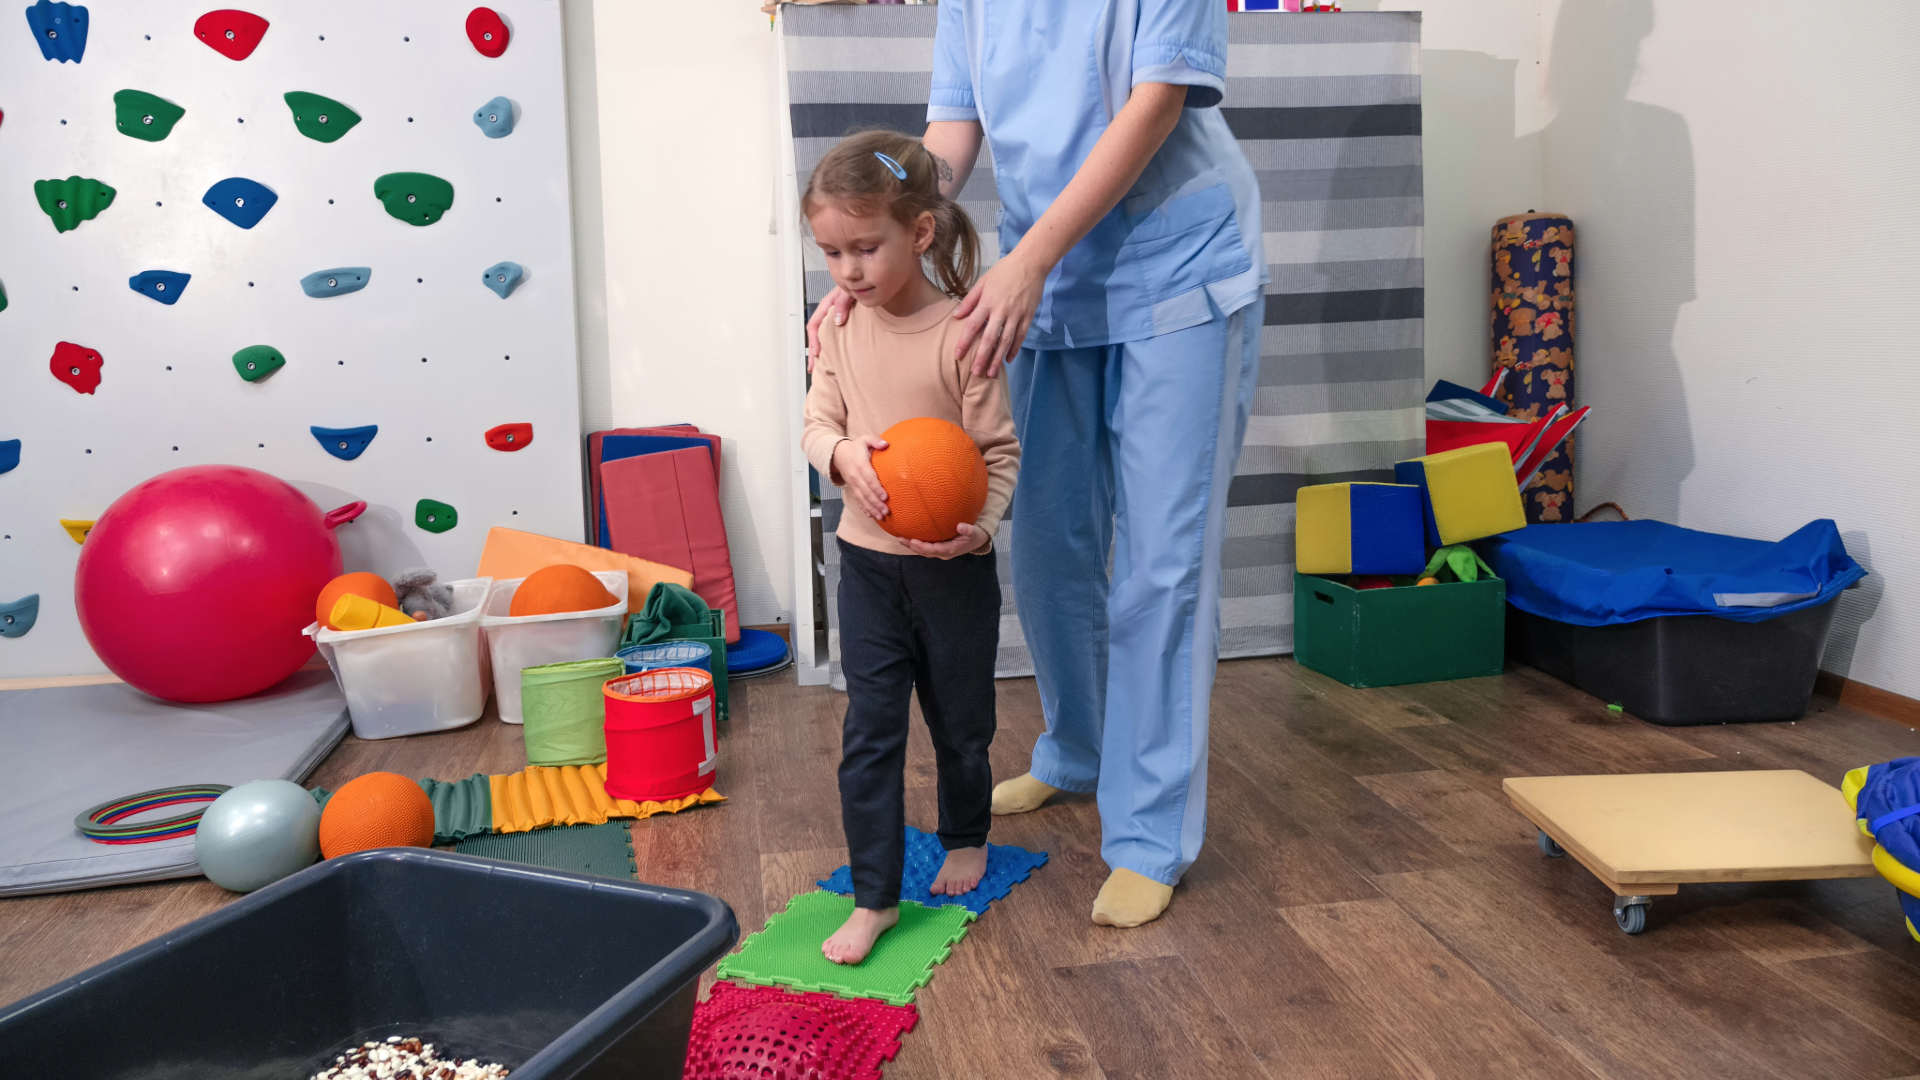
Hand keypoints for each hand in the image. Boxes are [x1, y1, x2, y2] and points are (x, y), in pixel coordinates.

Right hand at [806, 285, 854, 371]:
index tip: (816, 354)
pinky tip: (831, 354)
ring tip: (818, 366)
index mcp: (825, 307)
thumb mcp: (848, 293)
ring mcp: (832, 317)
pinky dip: (828, 346)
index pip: (814, 326)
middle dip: (812, 351)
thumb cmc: (855, 284)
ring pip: (821, 336)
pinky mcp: (839, 320)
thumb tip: (837, 321)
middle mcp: (826, 313)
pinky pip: (830, 334)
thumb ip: (842, 304)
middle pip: (815, 335)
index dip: (814, 341)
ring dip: (818, 351)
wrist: (863, 281)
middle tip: (812, 367)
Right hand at [832, 436, 890, 521]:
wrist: (838, 454)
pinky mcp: (852, 488)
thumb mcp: (865, 439)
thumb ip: (875, 441)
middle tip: (886, 511)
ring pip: (862, 498)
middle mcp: (856, 477)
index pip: (869, 478)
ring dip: (871, 508)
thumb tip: (886, 444)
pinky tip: (870, 516)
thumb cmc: (856, 447)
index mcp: (860, 465)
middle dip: (876, 503)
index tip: (885, 496)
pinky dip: (864, 508)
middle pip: (866, 492)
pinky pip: (858, 500)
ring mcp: (853, 484)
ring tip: (880, 516)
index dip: (876, 488)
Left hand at [900, 522, 988, 559]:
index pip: (934, 550)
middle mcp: (943, 552)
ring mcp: (940, 551)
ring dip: (912, 546)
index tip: (913, 541)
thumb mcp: (975, 532)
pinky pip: (925, 547)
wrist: (978, 539)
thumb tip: (960, 526)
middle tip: (901, 539)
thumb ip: (968, 529)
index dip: (923, 547)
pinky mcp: (938, 547)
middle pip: (925, 552)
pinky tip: (908, 536)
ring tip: (900, 538)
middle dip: (913, 547)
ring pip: (923, 551)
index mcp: (951, 550)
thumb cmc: (976, 534)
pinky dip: (916, 543)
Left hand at [950, 250, 1045, 378]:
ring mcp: (1016, 315)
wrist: (1030, 263)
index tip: (957, 355)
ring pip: (1006, 341)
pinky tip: (1008, 359)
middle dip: (982, 357)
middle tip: (975, 373)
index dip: (965, 341)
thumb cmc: (1003, 271)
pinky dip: (1015, 349)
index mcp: (987, 302)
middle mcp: (1001, 311)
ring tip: (992, 373)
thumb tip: (956, 316)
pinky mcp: (1028, 316)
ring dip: (998, 358)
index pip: (972, 325)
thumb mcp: (983, 281)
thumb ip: (970, 300)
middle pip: (990, 338)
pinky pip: (1021, 336)